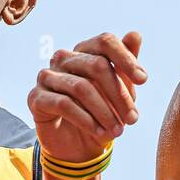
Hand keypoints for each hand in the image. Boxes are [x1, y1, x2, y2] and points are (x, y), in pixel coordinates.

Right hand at [28, 31, 147, 163]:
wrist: (77, 144)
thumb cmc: (101, 112)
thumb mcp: (120, 91)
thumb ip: (126, 65)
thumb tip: (135, 34)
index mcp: (85, 51)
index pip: (105, 41)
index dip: (125, 58)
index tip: (143, 80)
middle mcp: (64, 58)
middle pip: (96, 65)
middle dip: (119, 94)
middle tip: (133, 118)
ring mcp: (47, 76)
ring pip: (81, 87)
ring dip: (105, 112)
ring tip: (118, 131)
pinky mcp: (36, 98)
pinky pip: (64, 104)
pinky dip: (86, 120)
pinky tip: (99, 132)